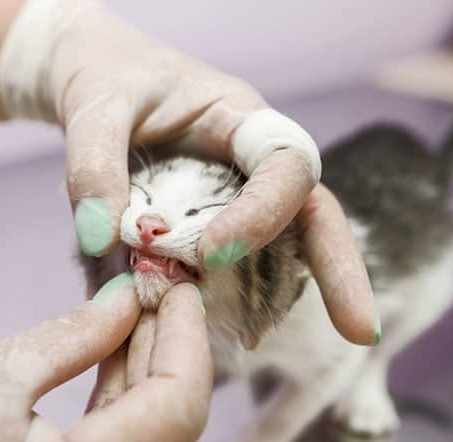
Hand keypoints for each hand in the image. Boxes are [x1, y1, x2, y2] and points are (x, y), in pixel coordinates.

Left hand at [0, 0, 378, 345]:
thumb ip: (93, 166)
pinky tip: (222, 339)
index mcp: (240, 119)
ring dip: (288, 299)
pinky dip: (232, 304)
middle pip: (314, 214)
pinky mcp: (213, 226)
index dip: (263, 214)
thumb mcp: (94, 109)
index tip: (211, 255)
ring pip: (284, 248)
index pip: (285, 164)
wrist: (97, 84)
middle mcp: (251, 163)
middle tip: (359, 331)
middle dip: (340, 270)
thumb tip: (99, 239)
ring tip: (283, 348)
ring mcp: (238, 197)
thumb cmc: (108, 81)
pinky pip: (237, 268)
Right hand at [0, 276, 211, 441]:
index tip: (179, 283)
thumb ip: (77, 336)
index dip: (187, 338)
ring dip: (149, 372)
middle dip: (171, 348)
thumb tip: (130, 300)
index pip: (176, 409)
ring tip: (140, 307)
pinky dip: (123, 404)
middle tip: (161, 284)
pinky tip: (118, 353)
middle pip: (170, 427)